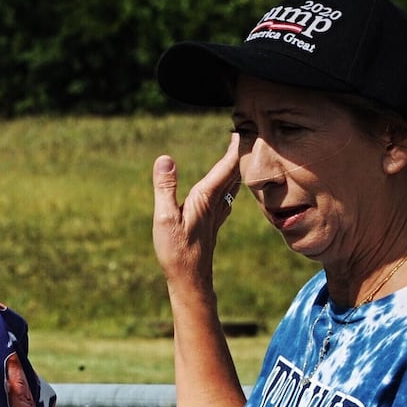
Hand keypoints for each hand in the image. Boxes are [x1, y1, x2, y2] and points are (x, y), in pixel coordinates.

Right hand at [151, 134, 240, 291]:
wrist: (190, 280)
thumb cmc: (176, 251)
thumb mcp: (165, 217)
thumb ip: (165, 187)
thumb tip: (165, 158)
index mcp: (206, 197)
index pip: (227, 165)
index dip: (236, 145)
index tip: (241, 126)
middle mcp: (215, 203)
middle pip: (233, 171)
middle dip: (238, 151)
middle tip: (242, 132)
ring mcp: (216, 214)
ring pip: (231, 184)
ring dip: (234, 166)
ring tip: (235, 152)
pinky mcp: (212, 223)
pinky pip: (226, 196)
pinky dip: (229, 182)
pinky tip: (227, 186)